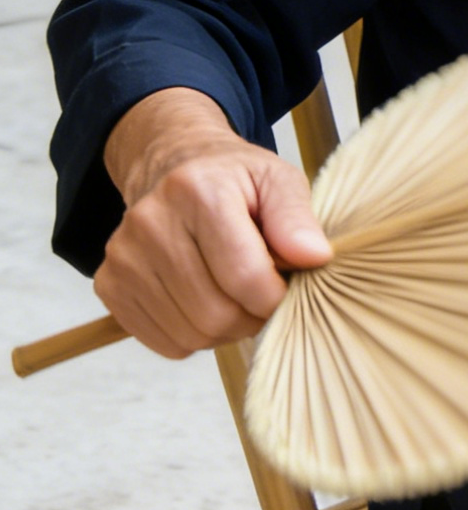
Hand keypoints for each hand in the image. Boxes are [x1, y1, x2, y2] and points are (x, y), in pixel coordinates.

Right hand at [96, 88, 331, 357]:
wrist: (172, 167)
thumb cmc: (235, 180)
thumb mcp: (278, 180)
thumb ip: (297, 218)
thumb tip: (315, 257)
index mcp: (196, 191)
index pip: (244, 276)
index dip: (276, 297)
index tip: (287, 287)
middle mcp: (150, 222)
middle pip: (214, 313)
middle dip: (252, 317)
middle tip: (263, 296)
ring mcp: (123, 257)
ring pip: (190, 335)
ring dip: (225, 330)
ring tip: (236, 297)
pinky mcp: (110, 285)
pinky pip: (164, 342)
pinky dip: (194, 336)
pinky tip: (204, 301)